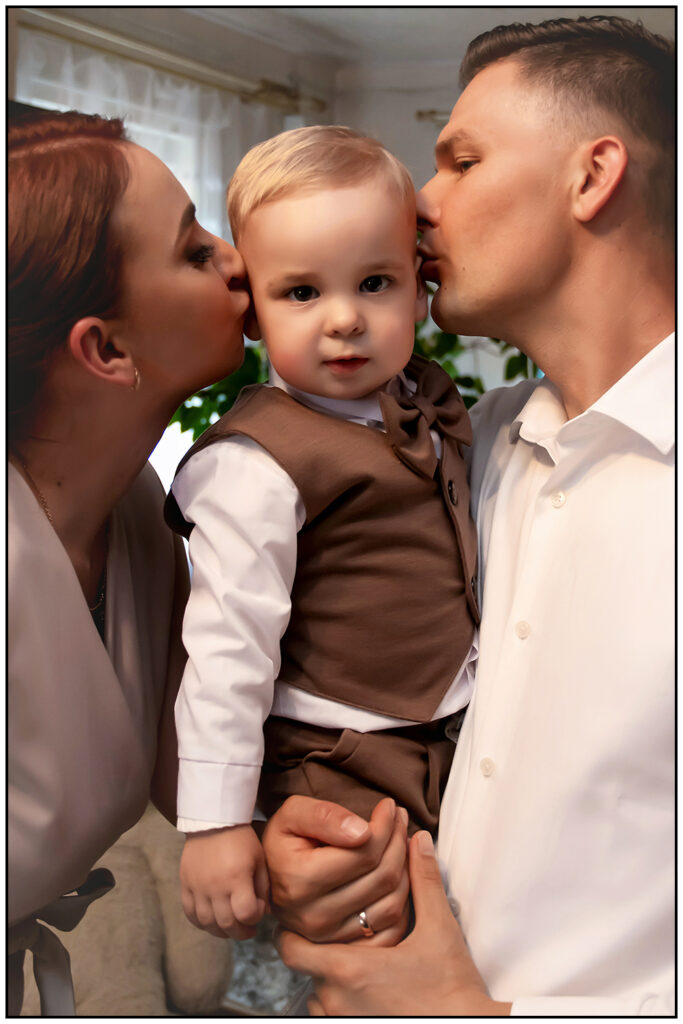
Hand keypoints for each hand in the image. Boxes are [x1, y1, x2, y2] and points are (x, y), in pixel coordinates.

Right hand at [180, 824, 269, 939]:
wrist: (214, 821)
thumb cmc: (242, 839)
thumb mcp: (259, 859)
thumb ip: (263, 888)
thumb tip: (264, 913)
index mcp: (237, 877)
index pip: (246, 914)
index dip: (255, 918)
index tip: (258, 910)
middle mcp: (215, 886)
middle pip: (226, 924)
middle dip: (241, 932)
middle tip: (248, 930)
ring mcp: (197, 887)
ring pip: (207, 923)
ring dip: (221, 932)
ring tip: (231, 927)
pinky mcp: (185, 885)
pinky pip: (189, 913)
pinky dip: (201, 923)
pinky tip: (211, 921)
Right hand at [263, 795, 409, 944]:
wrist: (273, 876)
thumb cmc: (286, 838)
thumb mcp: (293, 814)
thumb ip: (324, 816)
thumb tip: (362, 832)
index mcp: (298, 881)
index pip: (363, 852)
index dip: (384, 825)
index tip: (389, 806)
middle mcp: (313, 917)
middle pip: (382, 877)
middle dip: (399, 841)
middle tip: (401, 818)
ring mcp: (330, 939)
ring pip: (392, 902)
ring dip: (407, 868)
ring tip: (401, 840)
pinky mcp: (345, 950)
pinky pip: (392, 927)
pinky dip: (403, 898)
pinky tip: (399, 872)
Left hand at [277, 831, 511, 1015]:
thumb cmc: (452, 986)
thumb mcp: (440, 928)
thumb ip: (424, 880)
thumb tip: (417, 838)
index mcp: (349, 968)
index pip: (290, 948)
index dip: (292, 931)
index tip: (308, 915)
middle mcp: (337, 1000)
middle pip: (304, 970)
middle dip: (316, 951)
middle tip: (336, 933)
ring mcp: (345, 1023)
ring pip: (317, 995)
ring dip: (329, 979)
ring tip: (354, 961)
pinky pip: (333, 1015)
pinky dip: (342, 1001)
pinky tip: (366, 987)